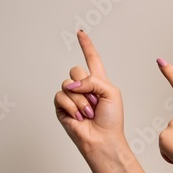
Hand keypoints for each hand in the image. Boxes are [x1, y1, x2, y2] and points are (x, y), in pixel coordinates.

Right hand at [54, 30, 126, 157]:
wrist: (103, 139)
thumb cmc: (111, 119)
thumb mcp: (111, 92)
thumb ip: (93, 80)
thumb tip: (72, 84)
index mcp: (98, 81)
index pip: (91, 59)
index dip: (86, 45)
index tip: (80, 32)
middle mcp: (83, 87)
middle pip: (76, 70)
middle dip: (87, 87)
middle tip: (95, 103)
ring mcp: (71, 96)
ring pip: (68, 84)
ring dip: (81, 100)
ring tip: (89, 113)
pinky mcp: (61, 107)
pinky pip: (61, 96)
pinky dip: (72, 107)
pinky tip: (79, 117)